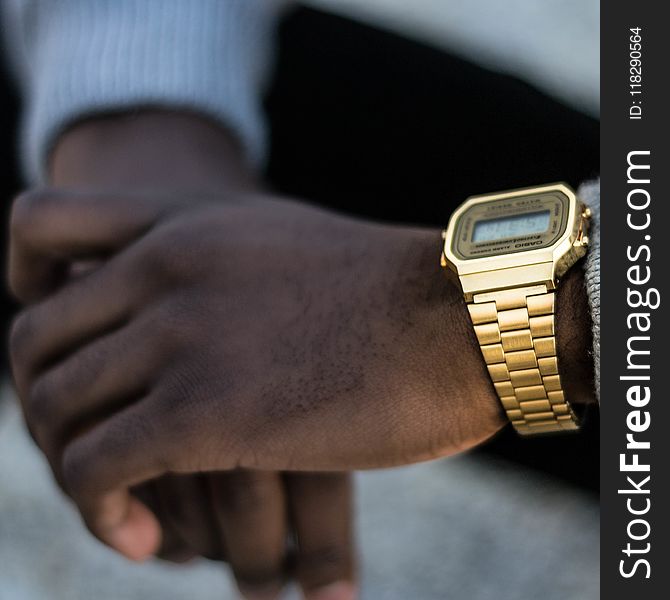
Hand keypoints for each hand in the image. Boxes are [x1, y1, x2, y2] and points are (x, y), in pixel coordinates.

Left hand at [15, 112, 356, 599]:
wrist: (462, 314)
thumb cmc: (392, 291)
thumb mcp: (287, 249)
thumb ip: (228, 268)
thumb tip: (203, 323)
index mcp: (182, 220)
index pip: (37, 226)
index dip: (26, 285)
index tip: (68, 349)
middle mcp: (164, 267)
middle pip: (35, 342)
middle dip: (47, 408)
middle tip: (95, 456)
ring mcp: (180, 336)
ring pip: (55, 410)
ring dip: (72, 470)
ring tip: (123, 508)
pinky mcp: (203, 412)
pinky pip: (93, 469)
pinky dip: (99, 510)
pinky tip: (141, 536)